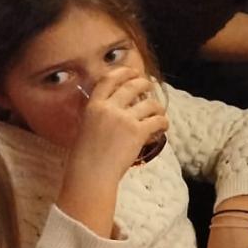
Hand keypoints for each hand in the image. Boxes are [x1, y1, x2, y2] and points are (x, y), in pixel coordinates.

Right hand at [58, 69, 169, 234]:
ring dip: (157, 107)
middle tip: (150, 87)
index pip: (109, 79)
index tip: (132, 71)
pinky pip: (158, 120)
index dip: (123, 72)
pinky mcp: (138, 132)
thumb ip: (98, 114)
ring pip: (150, 103)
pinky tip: (162, 128)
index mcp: (93, 106)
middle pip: (132, 86)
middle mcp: (109, 108)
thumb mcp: (85, 127)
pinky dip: (163, 123)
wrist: (91, 175)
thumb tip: (114, 107)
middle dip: (145, 84)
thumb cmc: (84, 157)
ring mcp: (124, 119)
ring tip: (158, 114)